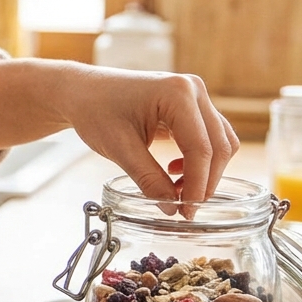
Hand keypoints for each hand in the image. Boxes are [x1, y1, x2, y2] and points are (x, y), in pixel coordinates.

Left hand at [56, 66, 239, 207]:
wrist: (82, 91)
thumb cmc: (95, 110)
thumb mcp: (119, 148)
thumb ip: (148, 179)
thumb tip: (172, 208)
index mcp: (177, 93)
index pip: (201, 147)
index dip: (198, 184)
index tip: (187, 211)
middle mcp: (193, 89)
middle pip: (219, 145)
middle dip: (205, 181)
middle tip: (185, 209)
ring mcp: (195, 95)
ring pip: (220, 142)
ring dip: (205, 171)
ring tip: (177, 191)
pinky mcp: (191, 105)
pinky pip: (209, 137)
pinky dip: (199, 159)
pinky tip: (174, 172)